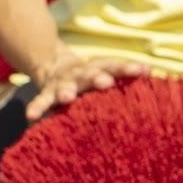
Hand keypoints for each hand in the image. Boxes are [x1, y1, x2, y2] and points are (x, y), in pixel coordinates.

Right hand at [25, 49, 149, 120]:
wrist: (52, 65)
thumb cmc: (90, 76)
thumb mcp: (105, 71)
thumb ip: (125, 73)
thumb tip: (151, 70)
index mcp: (97, 68)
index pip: (114, 65)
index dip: (129, 67)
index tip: (144, 70)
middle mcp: (80, 74)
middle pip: (90, 73)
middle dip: (98, 78)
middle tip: (106, 82)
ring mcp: (62, 83)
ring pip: (64, 87)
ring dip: (66, 92)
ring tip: (68, 98)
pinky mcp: (47, 93)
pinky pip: (41, 101)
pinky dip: (36, 107)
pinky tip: (31, 117)